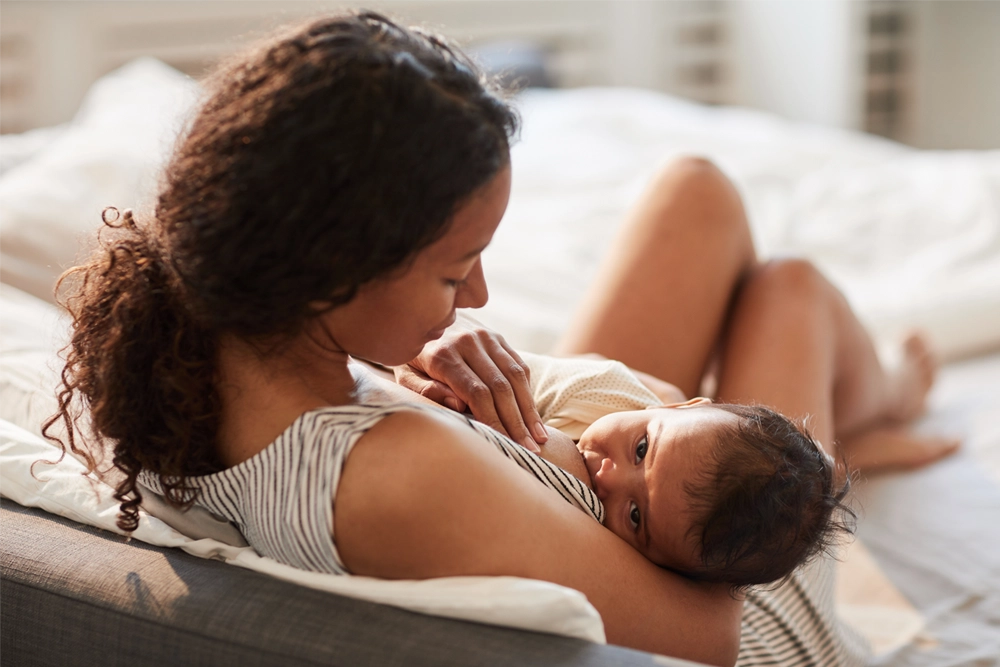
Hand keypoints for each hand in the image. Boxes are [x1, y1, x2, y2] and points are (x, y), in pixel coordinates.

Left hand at [394, 315, 547, 451]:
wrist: (420, 318)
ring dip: (529, 410)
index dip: (494, 420)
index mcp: (443, 354)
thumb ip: (424, 390)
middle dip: (516, 422)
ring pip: (515, 376)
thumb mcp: (404, 375)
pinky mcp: (497, 337)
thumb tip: (458, 405)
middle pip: (501, 387)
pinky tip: (533, 416)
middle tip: (530, 450)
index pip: (477, 393)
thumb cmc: (411, 359)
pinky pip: (518, 366)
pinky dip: (527, 392)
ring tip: (539, 438)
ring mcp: (486, 337)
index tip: (506, 444)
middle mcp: (468, 342)